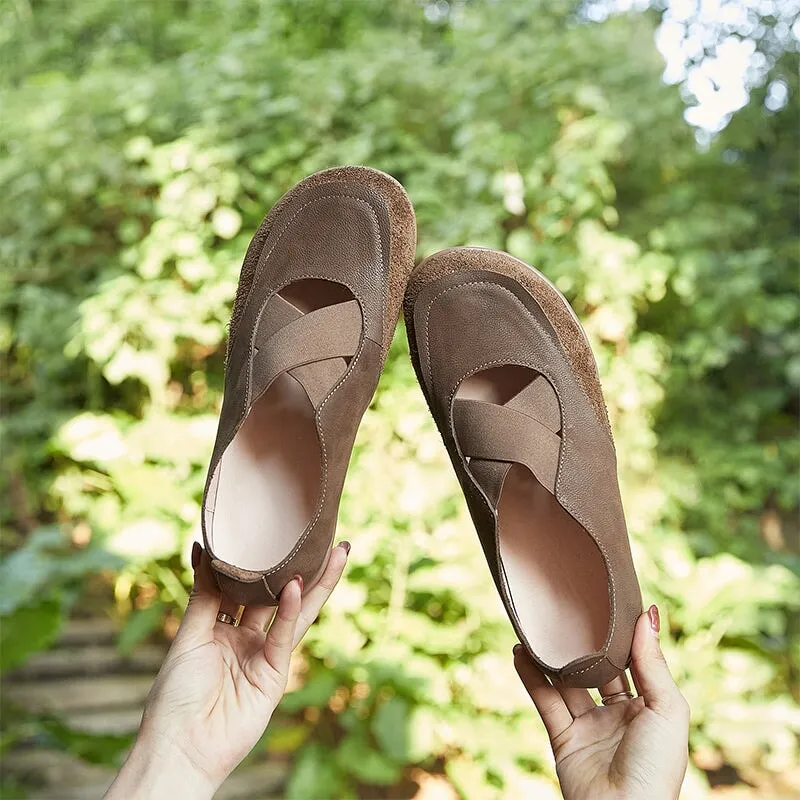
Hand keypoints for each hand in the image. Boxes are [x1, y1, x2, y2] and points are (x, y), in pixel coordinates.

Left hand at [106, 540, 349, 798]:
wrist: (180, 747)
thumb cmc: (175, 695)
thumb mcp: (189, 635)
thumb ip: (204, 594)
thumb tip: (203, 547)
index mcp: (221, 627)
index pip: (244, 584)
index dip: (258, 558)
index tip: (270, 526)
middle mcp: (246, 637)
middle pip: (277, 593)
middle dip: (299, 564)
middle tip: (321, 533)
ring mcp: (264, 654)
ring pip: (295, 610)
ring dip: (316, 582)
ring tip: (337, 550)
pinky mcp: (276, 674)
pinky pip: (285, 635)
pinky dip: (290, 611)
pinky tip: (296, 584)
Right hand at [514, 606, 688, 799]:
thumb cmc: (656, 767)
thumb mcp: (667, 710)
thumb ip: (654, 664)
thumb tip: (649, 615)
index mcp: (649, 708)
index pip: (634, 663)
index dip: (622, 637)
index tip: (609, 604)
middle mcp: (618, 716)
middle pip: (596, 670)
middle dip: (584, 644)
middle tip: (569, 609)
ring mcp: (589, 727)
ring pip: (566, 683)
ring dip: (552, 656)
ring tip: (537, 625)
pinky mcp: (563, 738)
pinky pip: (545, 701)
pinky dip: (531, 677)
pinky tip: (521, 653)